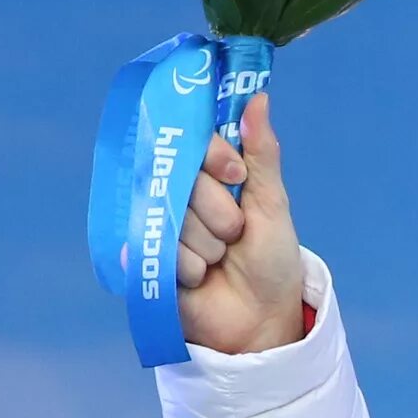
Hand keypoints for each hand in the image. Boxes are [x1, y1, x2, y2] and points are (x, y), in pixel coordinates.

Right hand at [175, 93, 305, 355]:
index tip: (235, 175)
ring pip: (175, 215)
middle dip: (219, 211)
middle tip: (235, 234)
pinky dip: (191, 267)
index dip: (214, 157)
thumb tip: (258, 98)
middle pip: (183, 179)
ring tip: (220, 260)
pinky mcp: (146, 258)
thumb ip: (262, 154)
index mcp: (208, 177)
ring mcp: (160, 226)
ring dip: (208, 244)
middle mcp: (180, 196)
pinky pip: (163, 248)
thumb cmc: (272, 261)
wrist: (262, 320)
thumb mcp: (272, 204)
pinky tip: (201, 278)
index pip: (194, 144)